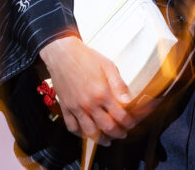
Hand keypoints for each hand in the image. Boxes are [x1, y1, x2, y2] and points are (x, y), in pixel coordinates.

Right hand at [39, 36, 153, 144]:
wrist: (63, 54)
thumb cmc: (86, 58)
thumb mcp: (108, 66)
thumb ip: (119, 85)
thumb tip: (129, 101)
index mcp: (102, 92)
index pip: (120, 116)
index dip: (128, 123)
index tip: (131, 123)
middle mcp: (89, 103)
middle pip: (107, 128)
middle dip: (118, 133)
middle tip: (123, 133)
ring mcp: (76, 107)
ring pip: (90, 132)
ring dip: (101, 139)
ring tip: (108, 140)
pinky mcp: (65, 108)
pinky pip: (72, 127)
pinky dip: (80, 134)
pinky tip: (87, 134)